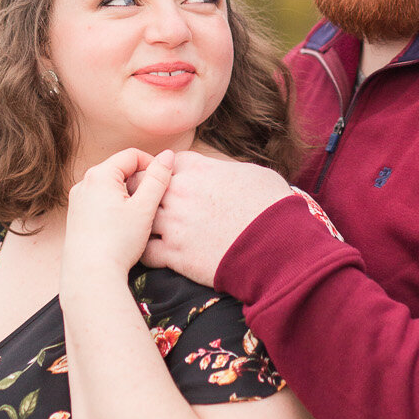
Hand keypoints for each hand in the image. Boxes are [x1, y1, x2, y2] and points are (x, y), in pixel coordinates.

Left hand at [63, 150, 174, 281]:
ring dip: (128, 196)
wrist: (90, 276)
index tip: (164, 184)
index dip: (152, 166)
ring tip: (139, 218)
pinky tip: (122, 228)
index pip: (132, 156)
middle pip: (120, 170)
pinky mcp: (76, 217)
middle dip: (139, 182)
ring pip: (110, 187)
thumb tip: (168, 155)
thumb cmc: (118, 242)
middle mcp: (83, 183)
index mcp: (99, 175)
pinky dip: (115, 207)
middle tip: (153, 203)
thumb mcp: (145, 208)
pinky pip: (100, 202)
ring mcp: (77, 201)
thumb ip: (158, 178)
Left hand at [143, 151, 289, 287]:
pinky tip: (158, 254)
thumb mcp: (252, 173)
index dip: (166, 174)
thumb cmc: (272, 206)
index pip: (166, 163)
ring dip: (144, 224)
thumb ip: (226, 169)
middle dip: (145, 195)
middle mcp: (180, 192)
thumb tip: (225, 173)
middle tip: (150, 206)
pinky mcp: (175, 254)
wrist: (278, 245)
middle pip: (144, 186)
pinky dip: (149, 252)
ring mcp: (174, 223)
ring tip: (150, 231)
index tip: (170, 184)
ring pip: (141, 219)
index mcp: (198, 169)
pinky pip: (147, 251)